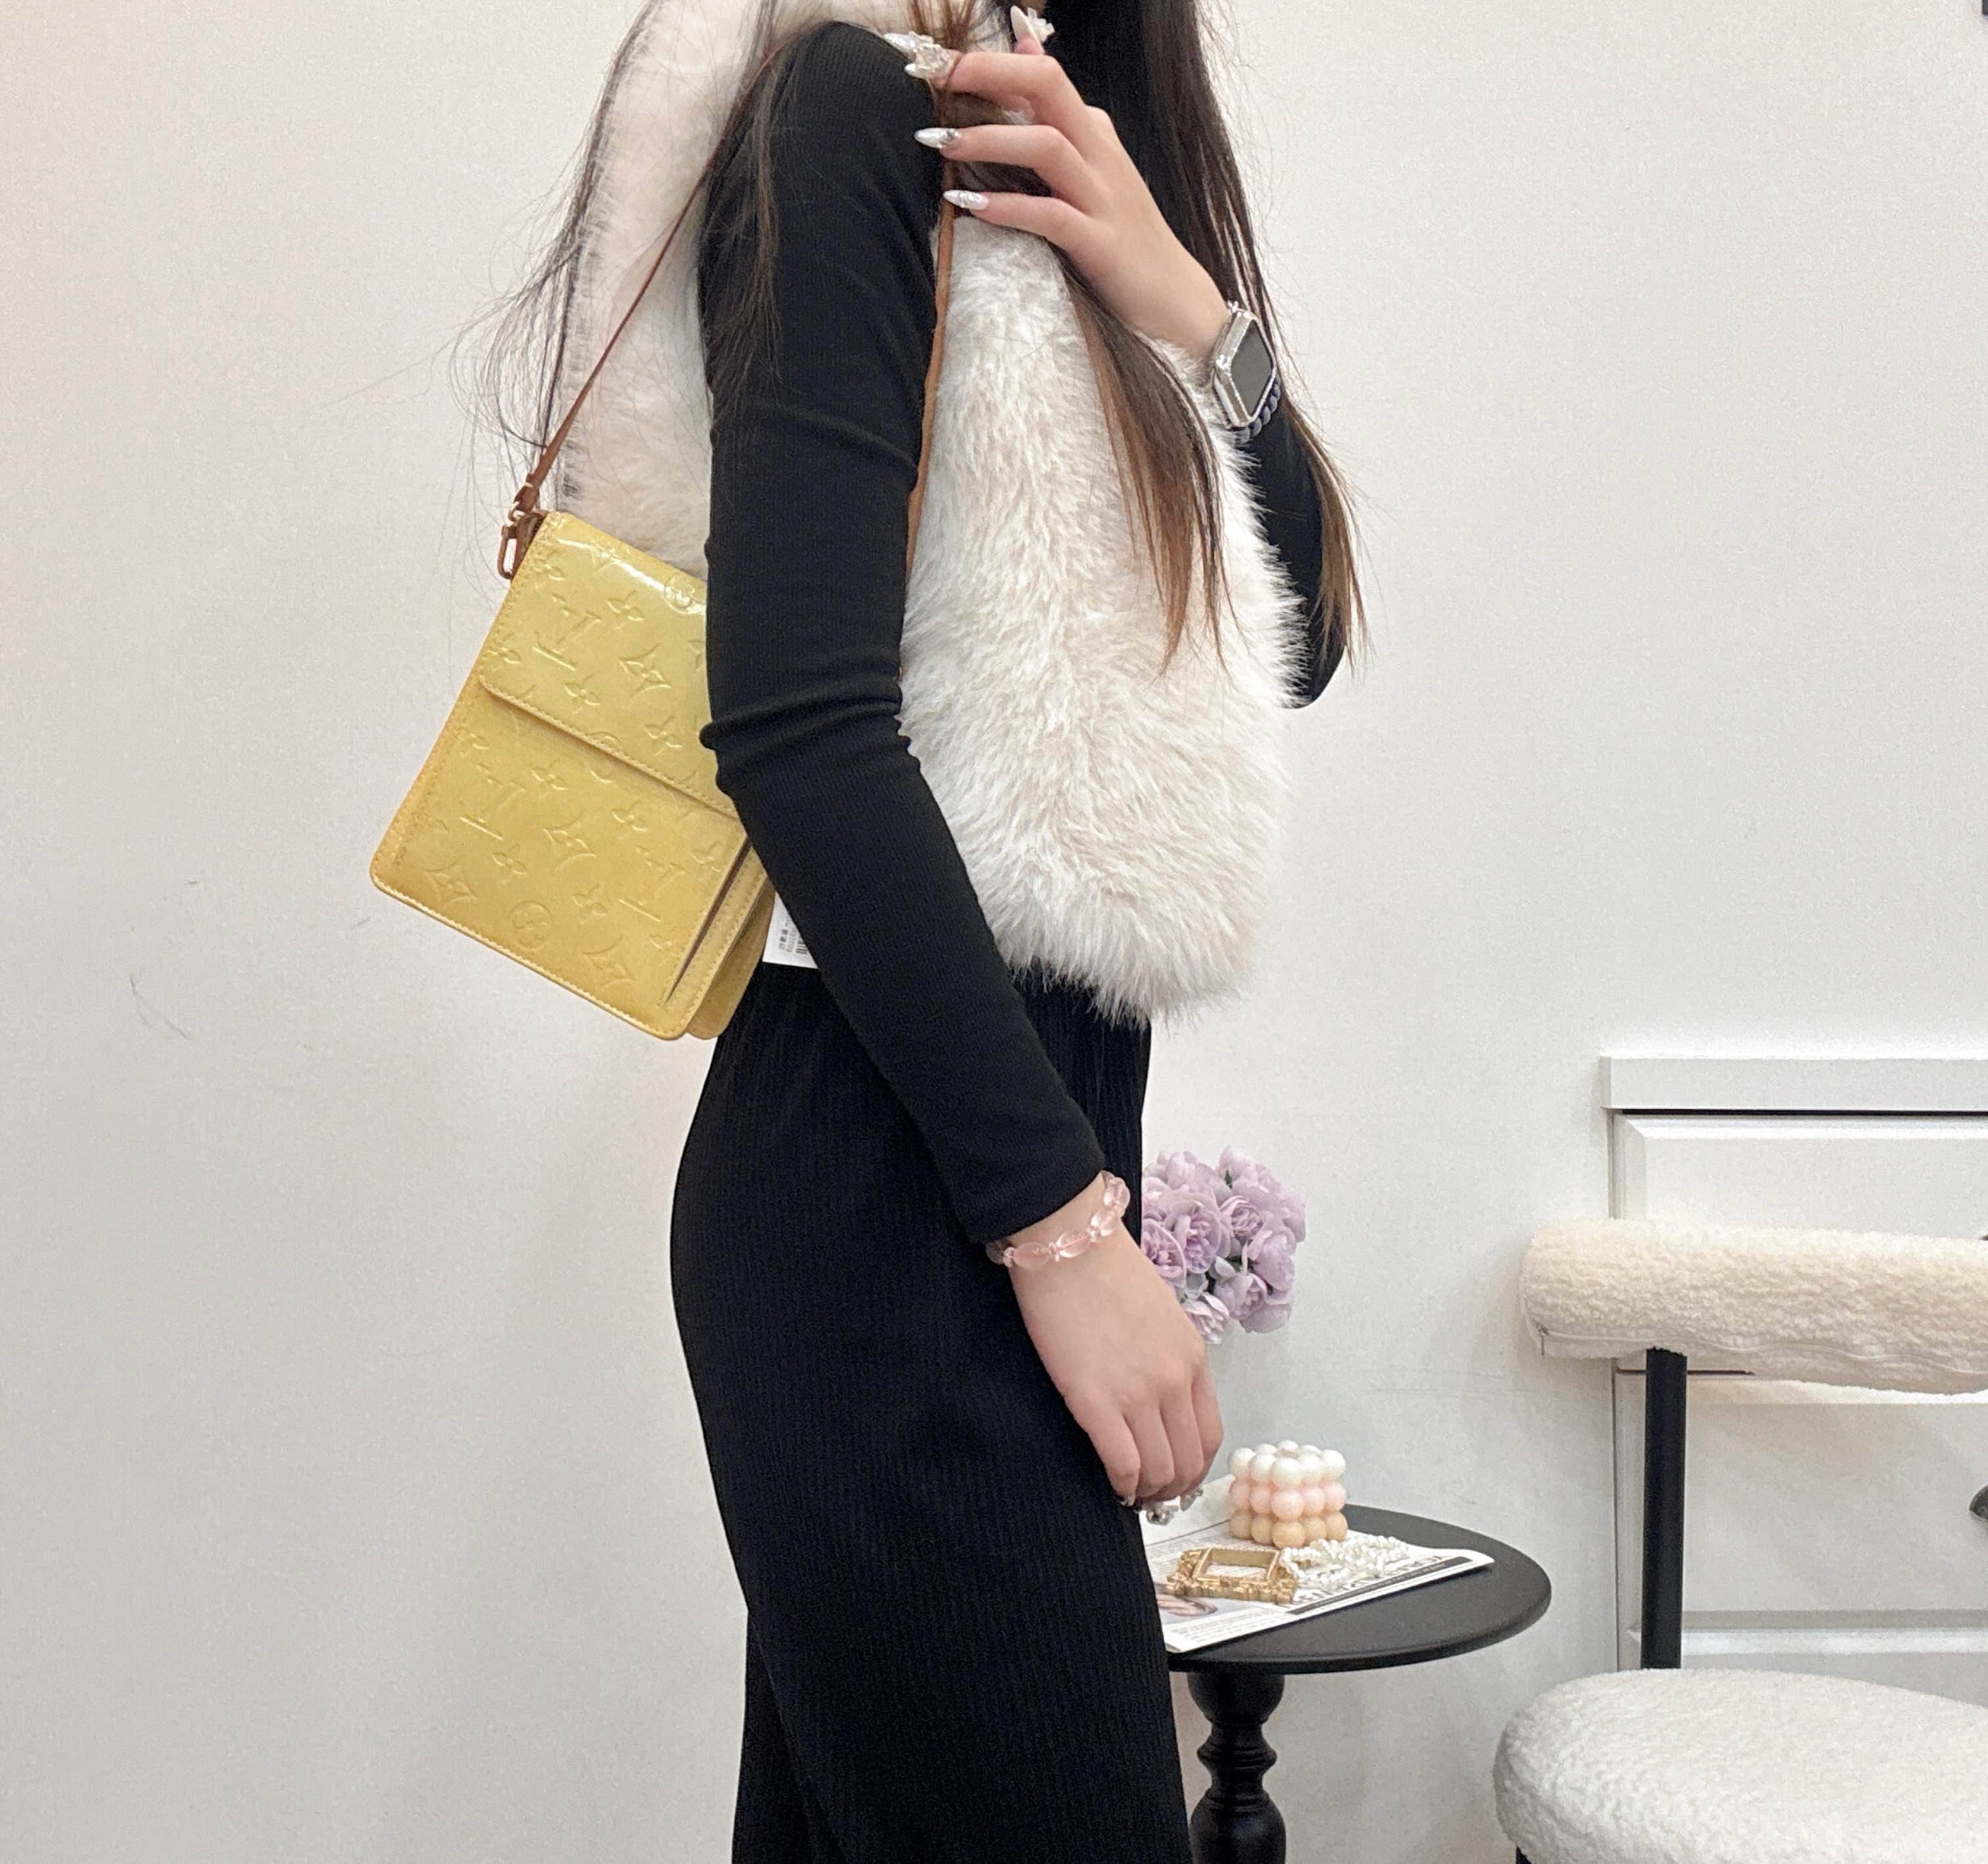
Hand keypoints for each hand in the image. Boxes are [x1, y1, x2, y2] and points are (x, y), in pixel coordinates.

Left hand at [912, 23, 1230, 361]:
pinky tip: (972, 204)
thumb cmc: (1120, 234)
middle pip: (1048, 85)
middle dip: (988, 73)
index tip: (932, 63)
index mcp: (1092, 131)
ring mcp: (1103, 197)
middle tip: (933, 79)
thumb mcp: (1089, 164)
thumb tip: (1025, 45)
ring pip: (1047, 147)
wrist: (1173, 297)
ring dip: (990, 140)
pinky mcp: (1101, 244)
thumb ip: (1054, 112)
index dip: (987, 61)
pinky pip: (1051, 216)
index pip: (1041, 73)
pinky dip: (1009, 207)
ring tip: (941, 144)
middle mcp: (1099, 153)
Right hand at [1001, 1190, 1223, 1504]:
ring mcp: (1139, 1393)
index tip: (1175, 1475)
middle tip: (1149, 1494)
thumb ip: (1167, 1358)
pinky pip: (1122, 1464)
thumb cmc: (1105, 1270)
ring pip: (1158, 1471)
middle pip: (1187, 1462)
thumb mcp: (1160, 1315)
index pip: (1209, 1436)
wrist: (1070, 1244)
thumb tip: (1158, 1397)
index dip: (1193, 1467)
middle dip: (1170, 1488)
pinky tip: (1109, 1483)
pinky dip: (1119, 1484)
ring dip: (1145, 1492)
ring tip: (1128, 1492)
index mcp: (1192, 1359)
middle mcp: (1174, 1381)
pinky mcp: (1097, 1401)